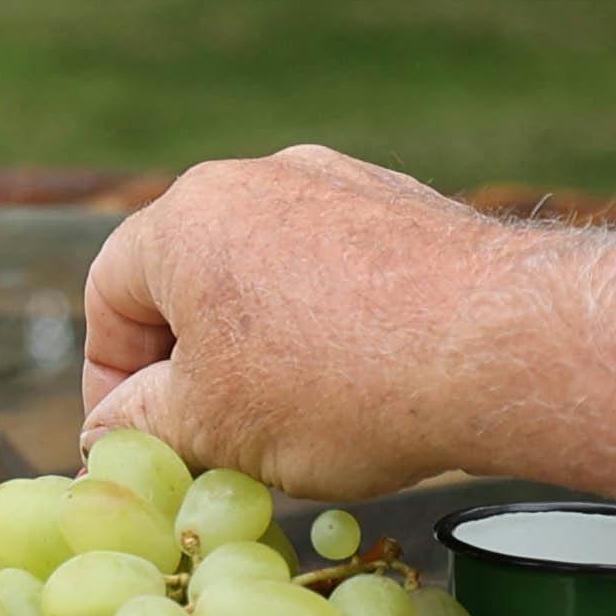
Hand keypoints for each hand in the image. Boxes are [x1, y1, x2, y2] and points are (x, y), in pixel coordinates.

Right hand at [81, 145, 502, 498]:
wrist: (508, 347)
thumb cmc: (342, 385)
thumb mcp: (211, 428)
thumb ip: (139, 424)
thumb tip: (109, 429)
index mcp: (185, 218)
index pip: (108, 294)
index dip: (107, 377)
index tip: (132, 433)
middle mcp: (256, 180)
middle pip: (189, 278)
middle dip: (190, 361)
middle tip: (209, 434)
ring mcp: (340, 185)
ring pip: (268, 273)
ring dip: (262, 344)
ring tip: (295, 418)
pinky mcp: (409, 206)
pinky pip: (341, 269)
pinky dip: (333, 323)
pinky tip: (365, 383)